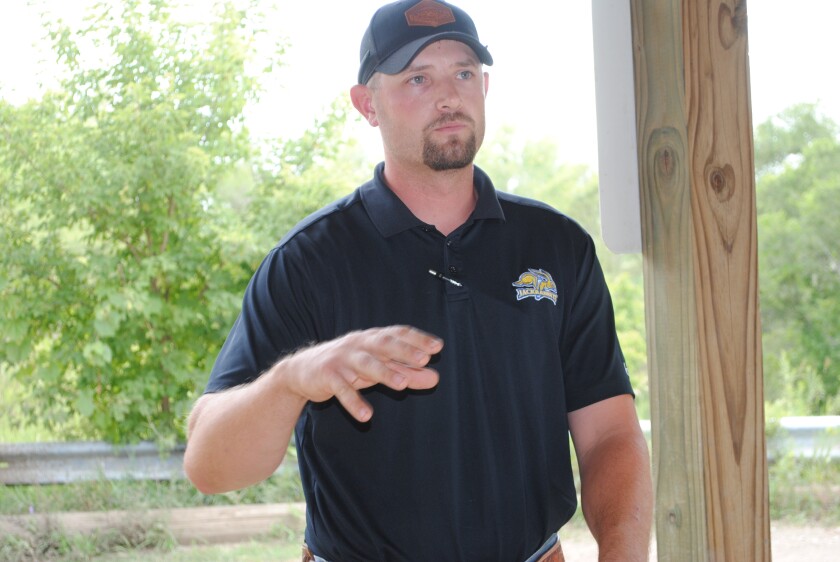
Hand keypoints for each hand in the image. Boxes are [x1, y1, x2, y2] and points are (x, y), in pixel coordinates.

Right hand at [280, 325, 443, 421]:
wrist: (302, 371)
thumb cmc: (349, 367)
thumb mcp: (377, 369)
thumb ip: (406, 372)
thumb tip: (435, 378)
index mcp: (372, 339)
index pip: (397, 334)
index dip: (417, 339)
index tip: (438, 346)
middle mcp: (358, 345)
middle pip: (383, 345)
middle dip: (403, 351)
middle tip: (424, 359)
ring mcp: (342, 360)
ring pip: (365, 365)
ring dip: (384, 373)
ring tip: (402, 384)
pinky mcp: (327, 377)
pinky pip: (342, 390)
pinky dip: (353, 402)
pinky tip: (367, 416)